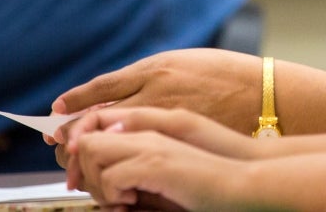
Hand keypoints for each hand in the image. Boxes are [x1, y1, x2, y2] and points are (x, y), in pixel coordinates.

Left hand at [51, 48, 260, 152]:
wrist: (270, 100)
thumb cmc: (234, 81)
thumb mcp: (191, 68)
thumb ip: (158, 79)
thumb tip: (128, 93)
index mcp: (156, 70)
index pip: (101, 88)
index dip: (75, 103)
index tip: (57, 113)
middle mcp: (152, 91)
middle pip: (93, 114)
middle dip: (70, 131)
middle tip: (59, 143)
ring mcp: (159, 120)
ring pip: (102, 140)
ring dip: (84, 154)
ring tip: (77, 164)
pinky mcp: (169, 147)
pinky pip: (124, 163)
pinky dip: (109, 171)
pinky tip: (107, 179)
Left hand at [73, 123, 240, 210]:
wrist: (246, 179)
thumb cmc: (215, 173)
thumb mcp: (172, 161)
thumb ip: (144, 157)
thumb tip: (111, 176)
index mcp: (153, 124)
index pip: (97, 124)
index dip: (80, 148)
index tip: (79, 176)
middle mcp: (149, 129)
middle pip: (87, 137)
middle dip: (81, 168)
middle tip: (95, 193)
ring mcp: (152, 144)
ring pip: (92, 152)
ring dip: (95, 181)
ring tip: (116, 199)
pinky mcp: (157, 164)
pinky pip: (111, 175)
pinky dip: (112, 194)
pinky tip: (131, 202)